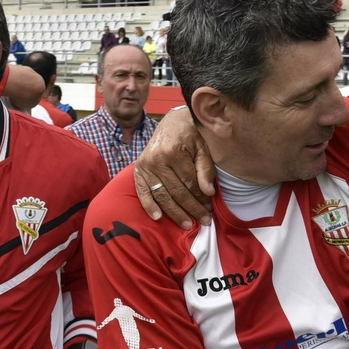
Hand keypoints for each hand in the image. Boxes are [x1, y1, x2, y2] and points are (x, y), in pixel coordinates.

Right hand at [133, 108, 214, 229]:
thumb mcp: (202, 148)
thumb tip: (208, 192)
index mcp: (174, 152)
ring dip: (175, 213)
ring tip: (188, 224)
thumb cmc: (190, 136)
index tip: (210, 209)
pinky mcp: (138, 170)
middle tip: (204, 221)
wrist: (171, 123)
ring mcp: (145, 166)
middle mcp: (157, 160)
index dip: (201, 198)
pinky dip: (149, 206)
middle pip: (177, 192)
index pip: (190, 183)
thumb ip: (206, 169)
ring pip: (162, 195)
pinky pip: (143, 192)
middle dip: (192, 208)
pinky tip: (158, 218)